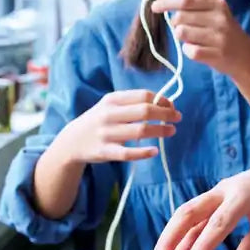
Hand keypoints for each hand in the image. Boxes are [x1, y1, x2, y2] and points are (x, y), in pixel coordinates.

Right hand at [56, 89, 179, 164]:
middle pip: (144, 111)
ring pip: (140, 131)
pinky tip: (155, 151)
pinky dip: (144, 152)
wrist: (71, 141)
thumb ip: (132, 102)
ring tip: (171, 131)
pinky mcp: (105, 151)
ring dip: (160, 130)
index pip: (143, 95)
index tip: (172, 106)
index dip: (162, 100)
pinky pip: (128, 153)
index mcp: (111, 100)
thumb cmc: (98, 120)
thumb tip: (163, 102)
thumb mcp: (109, 105)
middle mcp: (108, 115)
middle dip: (165, 113)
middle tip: (178, 118)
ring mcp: (106, 134)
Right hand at [146, 154, 249, 249]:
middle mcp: (222, 190)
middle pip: (187, 213)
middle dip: (168, 242)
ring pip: (182, 215)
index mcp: (243, 195)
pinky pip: (190, 219)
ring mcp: (213, 193)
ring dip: (166, 241)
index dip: (203, 246)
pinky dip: (179, 238)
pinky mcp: (210, 199)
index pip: (219, 222)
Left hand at [151, 0, 249, 76]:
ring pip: (181, 34)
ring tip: (194, 39)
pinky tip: (199, 50)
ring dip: (182, 37)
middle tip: (184, 27)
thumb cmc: (222, 31)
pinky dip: (189, 51)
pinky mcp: (216, 54)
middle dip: (175, 23)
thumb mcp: (208, 11)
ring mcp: (218, 37)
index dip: (167, 2)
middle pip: (180, 17)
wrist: (246, 57)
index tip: (154, 6)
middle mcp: (219, 18)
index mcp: (216, 3)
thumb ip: (184, 1)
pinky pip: (188, 51)